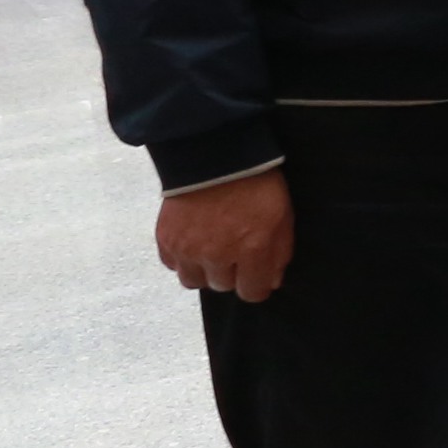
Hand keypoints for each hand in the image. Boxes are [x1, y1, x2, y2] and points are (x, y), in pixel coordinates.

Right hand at [158, 170, 294, 301]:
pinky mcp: (165, 238)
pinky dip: (181, 258)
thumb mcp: (282, 216)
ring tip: (210, 250)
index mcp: (251, 250)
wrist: (215, 155)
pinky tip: (192, 242)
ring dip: (203, 270)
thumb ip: (279, 253)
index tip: (256, 276)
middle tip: (234, 252)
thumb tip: (270, 281)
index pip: (251, 292)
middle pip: (222, 286)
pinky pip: (172, 264)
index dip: (256, 285)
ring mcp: (187, 249)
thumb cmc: (255, 183)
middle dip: (231, 274)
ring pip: (193, 281)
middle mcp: (216, 255)